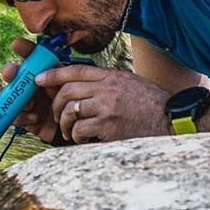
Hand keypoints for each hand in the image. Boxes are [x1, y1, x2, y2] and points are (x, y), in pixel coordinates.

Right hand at [1, 37, 64, 143]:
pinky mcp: (25, 119)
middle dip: (11, 72)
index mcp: (45, 75)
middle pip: (15, 75)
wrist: (76, 129)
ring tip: (31, 104)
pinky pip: (15, 116)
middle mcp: (33, 86)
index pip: (33, 57)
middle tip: (11, 73)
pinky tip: (34, 117)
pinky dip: (23, 117)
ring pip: (11, 96)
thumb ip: (57, 76)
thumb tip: (43, 73)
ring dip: (19, 98)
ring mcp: (27, 102)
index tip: (18, 44)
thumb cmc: (74, 106)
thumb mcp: (68, 87)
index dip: (24, 49)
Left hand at [37, 64, 170, 142]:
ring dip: (65, 124)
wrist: (170, 121)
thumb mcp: (129, 84)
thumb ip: (106, 82)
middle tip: (57, 115)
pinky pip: (79, 128)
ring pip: (70, 111)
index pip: (75, 70)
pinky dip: (76, 136)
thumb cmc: (150, 105)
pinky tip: (83, 139)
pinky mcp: (108, 126)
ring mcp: (107, 107)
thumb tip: (80, 86)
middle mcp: (107, 88)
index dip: (53, 74)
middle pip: (68, 91)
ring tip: (70, 132)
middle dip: (56, 104)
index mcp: (111, 76)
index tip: (39, 80)